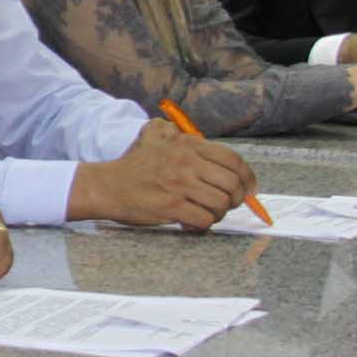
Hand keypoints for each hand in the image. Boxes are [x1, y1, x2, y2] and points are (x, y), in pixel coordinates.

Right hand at [69, 119, 256, 230]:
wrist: (107, 186)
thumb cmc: (134, 165)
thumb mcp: (153, 136)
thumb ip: (175, 131)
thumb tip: (200, 139)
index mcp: (187, 145)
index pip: (232, 160)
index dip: (247, 177)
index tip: (249, 189)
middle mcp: (186, 162)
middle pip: (232, 184)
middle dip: (236, 199)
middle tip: (228, 204)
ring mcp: (180, 185)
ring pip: (221, 204)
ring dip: (219, 213)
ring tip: (208, 213)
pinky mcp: (172, 207)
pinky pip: (204, 220)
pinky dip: (203, 225)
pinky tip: (192, 222)